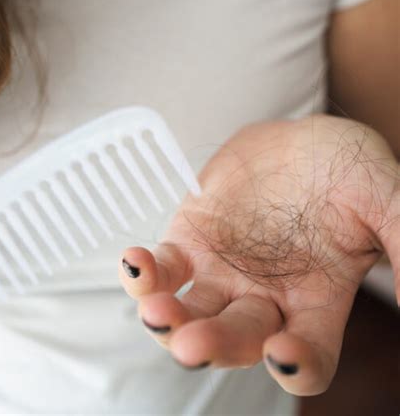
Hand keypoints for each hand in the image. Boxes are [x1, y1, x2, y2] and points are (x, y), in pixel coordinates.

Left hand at [119, 115, 398, 395]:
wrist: (299, 144)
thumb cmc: (347, 170)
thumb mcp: (384, 196)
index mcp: (317, 302)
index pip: (308, 355)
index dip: (298, 366)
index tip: (284, 356)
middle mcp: (264, 298)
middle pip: (237, 339)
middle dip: (214, 345)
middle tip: (193, 345)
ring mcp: (222, 275)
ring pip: (190, 313)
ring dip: (168, 320)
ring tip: (155, 310)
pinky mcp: (191, 245)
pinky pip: (164, 270)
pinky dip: (146, 273)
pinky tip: (135, 262)